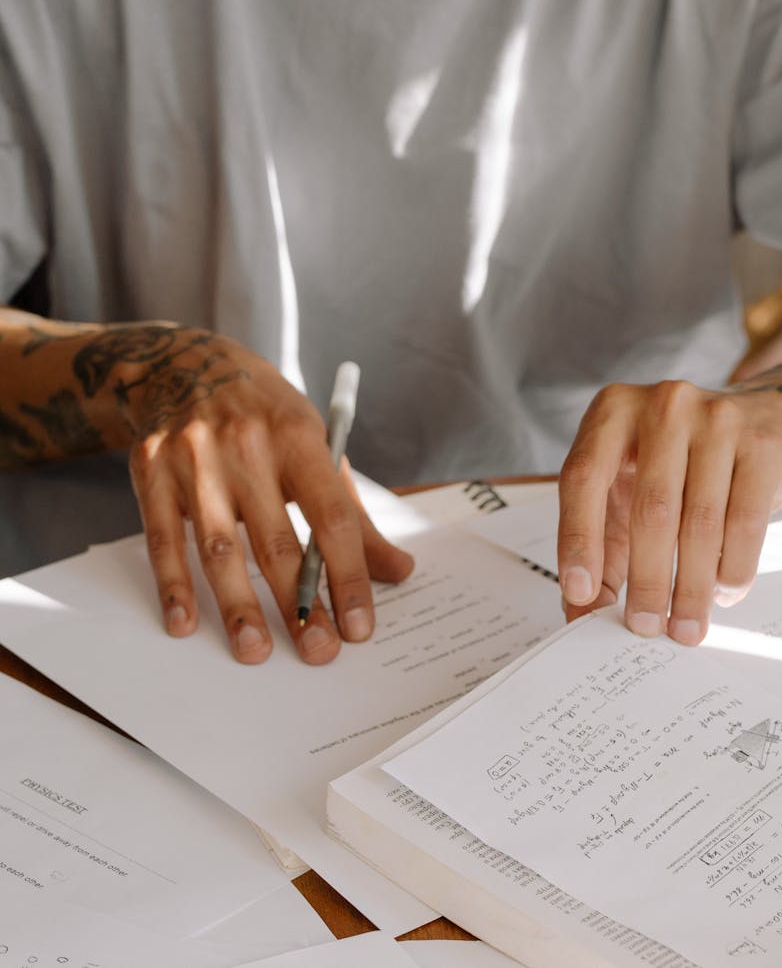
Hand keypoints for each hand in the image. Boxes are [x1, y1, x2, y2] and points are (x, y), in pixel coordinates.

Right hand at [76, 325, 415, 663]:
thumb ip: (353, 514)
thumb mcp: (315, 444)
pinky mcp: (151, 468)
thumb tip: (398, 571)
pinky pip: (163, 537)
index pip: (332, 517)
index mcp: (298, 436)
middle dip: (298, 603)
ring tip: (254, 650)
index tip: (359, 626)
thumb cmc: (265, 416)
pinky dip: (172, 585)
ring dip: (238, 605)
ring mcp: (194, 457)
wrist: (187, 363)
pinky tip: (185, 622)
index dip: (348, 575)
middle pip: (276, 539)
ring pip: (218, 546)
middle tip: (316, 651)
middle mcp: (245, 445)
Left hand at [557, 378, 781, 644]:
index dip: (579, 539)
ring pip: (698, 523)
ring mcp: (716, 419)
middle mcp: (663, 405)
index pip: (583, 477)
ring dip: (691, 589)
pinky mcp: (760, 445)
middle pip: (649, 509)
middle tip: (645, 628)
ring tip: (686, 627)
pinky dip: (731, 570)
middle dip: (647, 580)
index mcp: (613, 411)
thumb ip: (604, 544)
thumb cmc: (684, 463)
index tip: (580, 594)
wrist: (770, 420)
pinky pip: (744, 523)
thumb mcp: (631, 488)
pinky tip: (723, 595)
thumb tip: (583, 614)